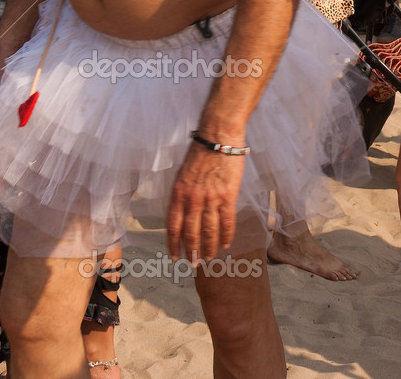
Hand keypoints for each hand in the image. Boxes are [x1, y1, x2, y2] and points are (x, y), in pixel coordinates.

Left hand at [166, 141, 245, 261]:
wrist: (218, 137)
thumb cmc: (200, 153)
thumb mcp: (182, 174)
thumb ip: (182, 195)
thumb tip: (182, 214)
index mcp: (178, 193)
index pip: (173, 226)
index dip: (173, 244)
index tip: (174, 257)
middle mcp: (192, 199)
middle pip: (190, 233)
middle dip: (191, 251)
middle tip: (193, 264)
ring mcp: (210, 199)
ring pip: (208, 232)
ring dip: (208, 248)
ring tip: (208, 259)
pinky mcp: (227, 196)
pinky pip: (226, 222)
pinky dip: (226, 236)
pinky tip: (226, 244)